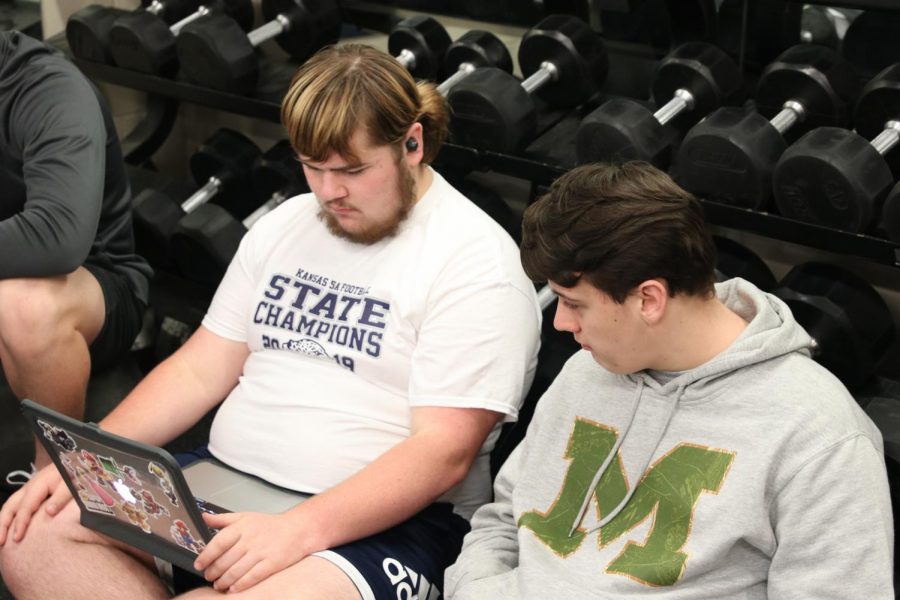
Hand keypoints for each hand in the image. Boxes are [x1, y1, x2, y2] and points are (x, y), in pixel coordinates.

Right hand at [0, 465, 71, 544]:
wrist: (75, 462)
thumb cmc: (74, 474)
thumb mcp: (71, 484)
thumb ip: (61, 498)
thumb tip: (49, 512)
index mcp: (38, 485)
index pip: (26, 506)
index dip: (20, 522)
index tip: (17, 538)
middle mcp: (28, 487)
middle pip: (10, 506)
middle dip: (2, 524)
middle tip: (0, 542)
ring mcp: (28, 490)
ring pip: (9, 506)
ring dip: (2, 522)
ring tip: (0, 540)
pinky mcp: (30, 493)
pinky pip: (15, 506)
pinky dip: (8, 517)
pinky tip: (8, 529)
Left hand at [195, 511, 318, 592]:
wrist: (298, 529)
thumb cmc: (270, 525)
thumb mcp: (245, 517)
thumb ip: (223, 519)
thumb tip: (203, 518)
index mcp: (242, 527)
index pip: (218, 543)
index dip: (206, 556)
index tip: (199, 565)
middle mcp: (251, 539)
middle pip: (225, 560)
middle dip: (213, 572)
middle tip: (208, 576)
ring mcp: (261, 552)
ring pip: (236, 571)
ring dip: (223, 581)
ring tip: (218, 584)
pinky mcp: (271, 563)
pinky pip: (251, 577)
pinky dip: (240, 585)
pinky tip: (233, 588)